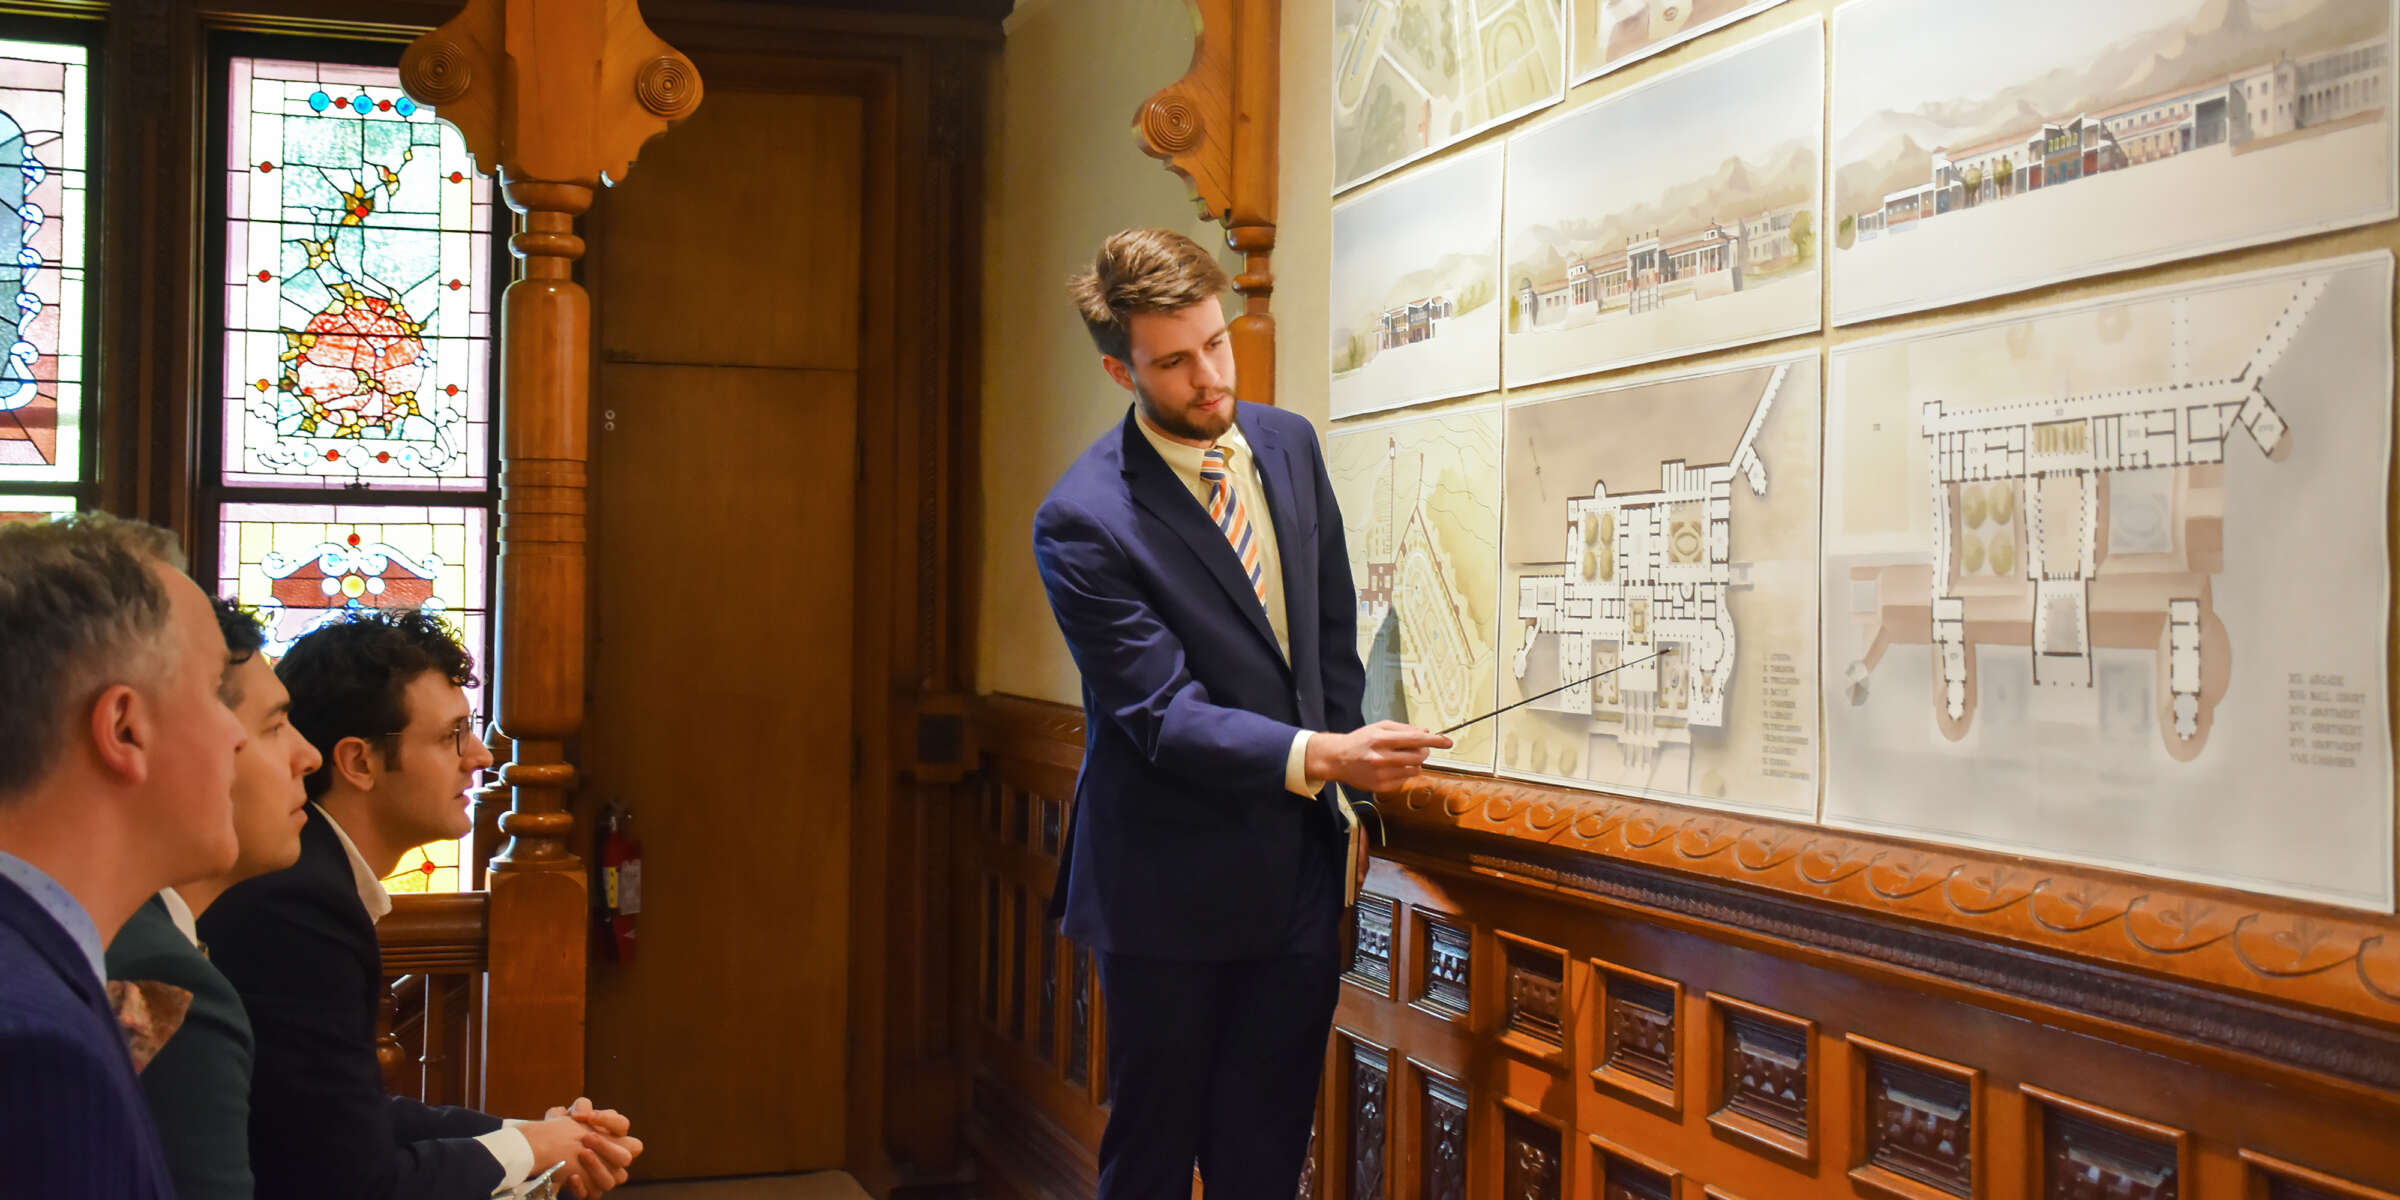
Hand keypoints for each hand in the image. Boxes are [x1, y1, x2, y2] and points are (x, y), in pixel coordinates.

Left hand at [535, 1098, 640, 1196]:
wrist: (542, 1161)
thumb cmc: (561, 1137)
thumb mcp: (567, 1118)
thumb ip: (580, 1107)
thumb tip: (583, 1111)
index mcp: (612, 1137)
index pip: (622, 1125)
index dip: (608, 1120)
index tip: (589, 1116)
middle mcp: (613, 1159)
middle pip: (626, 1155)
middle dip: (607, 1146)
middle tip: (587, 1137)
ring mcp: (604, 1177)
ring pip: (614, 1179)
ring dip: (598, 1166)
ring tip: (581, 1154)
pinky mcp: (589, 1193)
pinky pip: (592, 1194)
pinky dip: (582, 1186)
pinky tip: (571, 1176)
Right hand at [1305, 721, 1452, 792]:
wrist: (1338, 759)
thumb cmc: (1360, 741)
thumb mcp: (1379, 728)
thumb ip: (1403, 729)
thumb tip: (1426, 733)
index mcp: (1382, 739)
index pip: (1416, 739)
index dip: (1435, 741)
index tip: (1447, 742)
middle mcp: (1382, 757)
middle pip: (1418, 756)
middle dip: (1423, 751)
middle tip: (1417, 749)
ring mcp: (1382, 774)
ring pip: (1415, 769)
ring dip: (1414, 763)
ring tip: (1401, 758)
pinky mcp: (1381, 786)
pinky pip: (1405, 780)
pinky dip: (1404, 773)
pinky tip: (1392, 768)